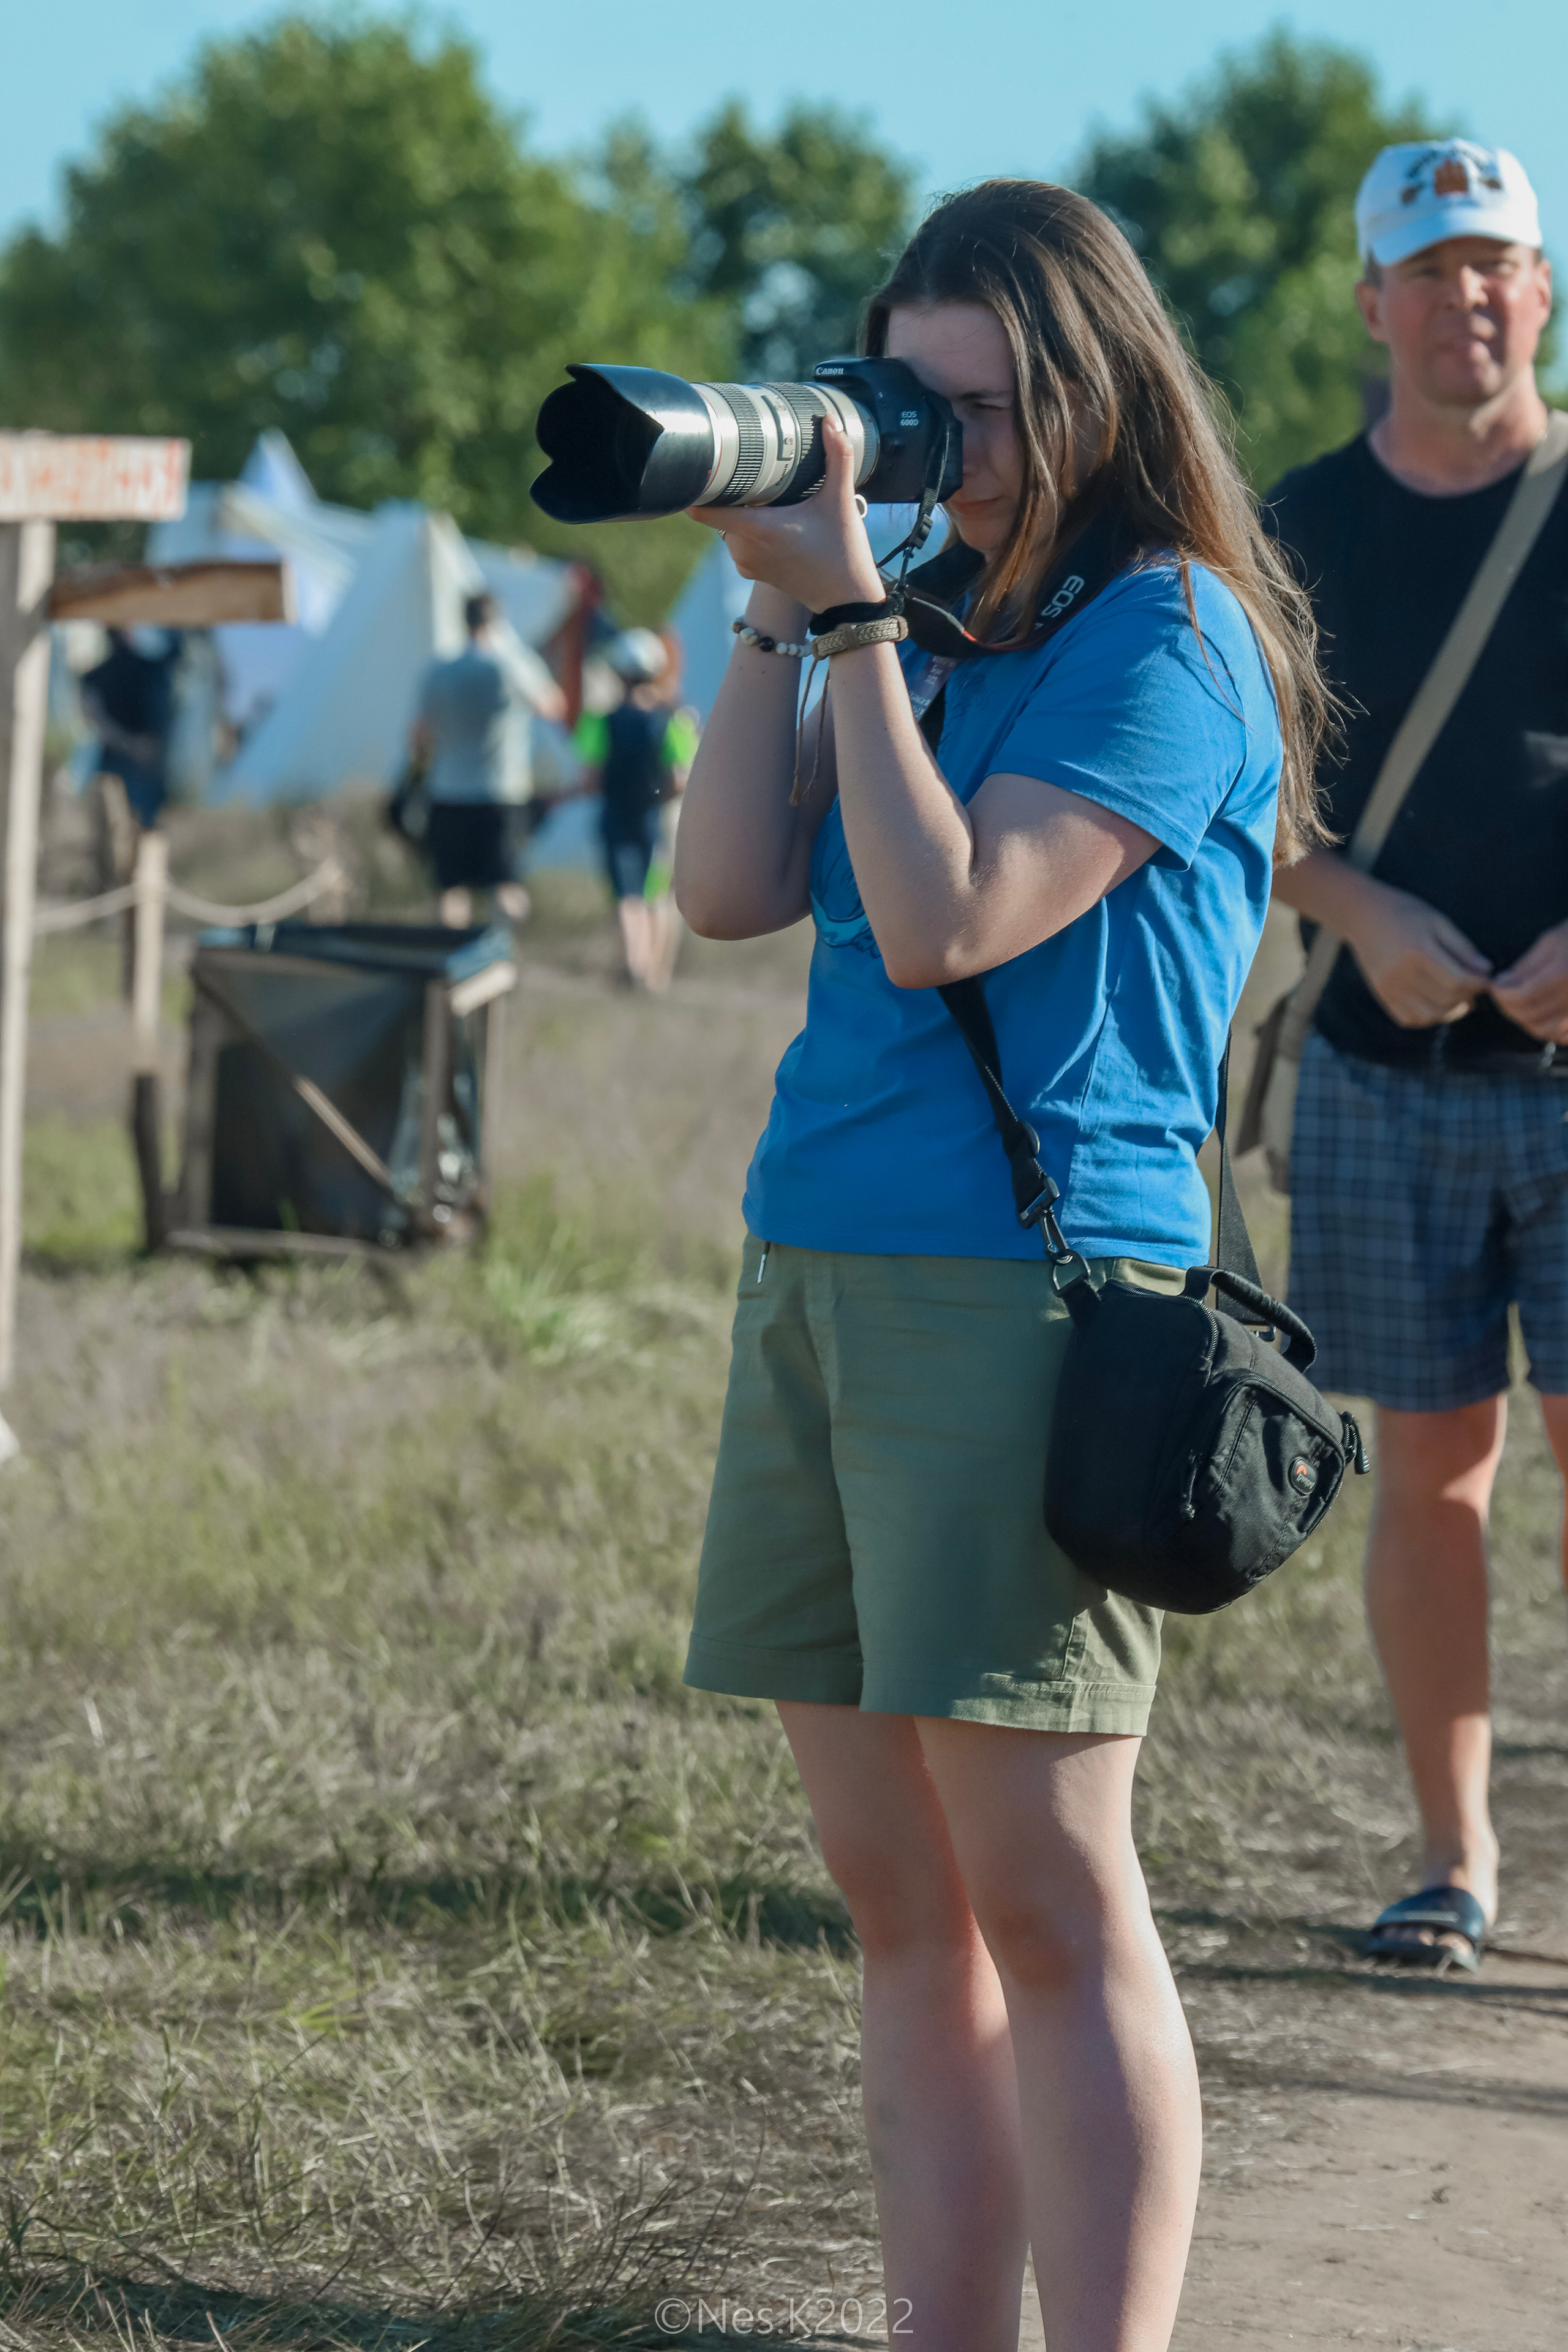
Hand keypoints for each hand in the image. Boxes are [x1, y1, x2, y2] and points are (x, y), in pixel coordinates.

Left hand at [687, 415, 884, 613]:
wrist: (846, 600)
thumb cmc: (842, 552)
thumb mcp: (842, 501)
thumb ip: (837, 457)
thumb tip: (830, 420)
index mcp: (756, 528)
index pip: (701, 510)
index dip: (696, 488)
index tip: (703, 467)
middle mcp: (742, 547)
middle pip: (719, 509)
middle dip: (731, 491)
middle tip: (754, 473)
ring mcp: (744, 562)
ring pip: (728, 524)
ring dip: (741, 510)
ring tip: (769, 498)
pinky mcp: (749, 571)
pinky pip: (737, 541)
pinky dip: (748, 529)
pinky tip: (773, 521)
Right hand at [1345, 884, 1491, 1027]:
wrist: (1363, 915)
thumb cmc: (1406, 913)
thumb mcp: (1438, 921)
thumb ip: (1462, 947)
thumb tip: (1485, 970)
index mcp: (1418, 951)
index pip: (1457, 980)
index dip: (1478, 983)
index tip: (1487, 979)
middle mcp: (1401, 973)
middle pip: (1445, 999)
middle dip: (1467, 996)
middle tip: (1474, 988)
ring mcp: (1389, 987)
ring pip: (1429, 1015)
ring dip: (1450, 1011)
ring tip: (1458, 998)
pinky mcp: (1381, 994)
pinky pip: (1409, 1018)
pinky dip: (1428, 1017)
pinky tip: (1436, 1003)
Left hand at [1490, 921, 1567, 1043]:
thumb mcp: (1552, 941)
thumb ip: (1526, 966)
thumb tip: (1504, 984)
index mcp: (1564, 974)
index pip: (1524, 997)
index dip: (1503, 994)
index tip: (1497, 985)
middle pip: (1531, 1016)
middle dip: (1509, 1007)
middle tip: (1504, 994)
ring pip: (1544, 1030)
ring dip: (1525, 1020)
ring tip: (1519, 1004)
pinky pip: (1562, 1035)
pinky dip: (1547, 1029)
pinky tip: (1541, 1015)